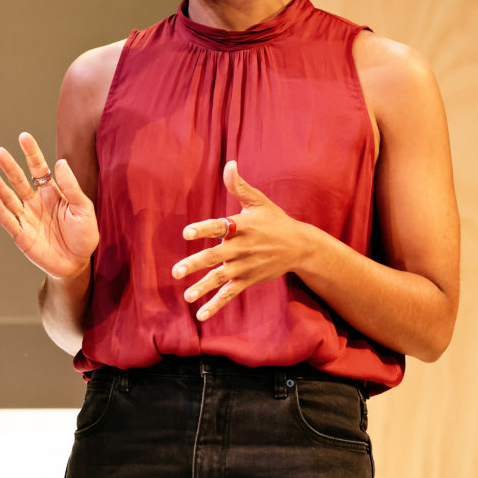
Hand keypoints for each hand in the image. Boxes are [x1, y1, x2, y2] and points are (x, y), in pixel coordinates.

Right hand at [0, 132, 98, 279]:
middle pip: (19, 180)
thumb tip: (61, 162)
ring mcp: (26, 218)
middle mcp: (35, 202)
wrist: (77, 264)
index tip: (23, 137)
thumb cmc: (83, 236)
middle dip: (9, 166)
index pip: (38, 168)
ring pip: (9, 198)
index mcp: (51, 192)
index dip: (31, 153)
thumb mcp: (83, 209)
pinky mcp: (20, 235)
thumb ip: (71, 187)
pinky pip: (8, 220)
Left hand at [172, 161, 309, 320]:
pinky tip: (201, 314)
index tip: (187, 232)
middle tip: (176, 271)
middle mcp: (241, 248)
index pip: (218, 227)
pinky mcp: (247, 280)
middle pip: (215, 257)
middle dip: (195, 264)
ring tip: (186, 296)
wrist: (300, 246)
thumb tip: (229, 164)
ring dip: (203, 288)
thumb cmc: (274, 221)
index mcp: (241, 227)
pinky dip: (216, 305)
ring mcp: (244, 267)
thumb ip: (239, 186)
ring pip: (220, 278)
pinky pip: (230, 294)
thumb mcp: (258, 202)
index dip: (203, 229)